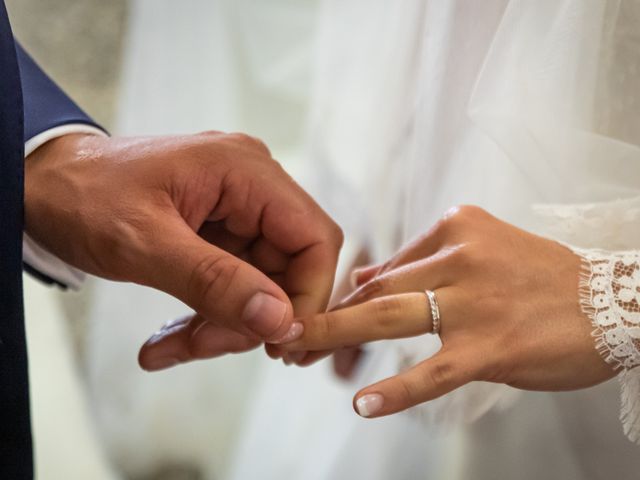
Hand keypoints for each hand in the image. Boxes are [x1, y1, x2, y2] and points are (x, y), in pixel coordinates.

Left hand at [24, 132, 341, 369]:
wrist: (43, 186)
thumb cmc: (84, 195)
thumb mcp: (144, 242)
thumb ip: (214, 280)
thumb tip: (279, 319)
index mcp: (246, 171)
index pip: (314, 238)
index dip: (308, 295)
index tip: (278, 341)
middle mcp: (251, 187)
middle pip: (290, 268)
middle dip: (254, 318)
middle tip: (208, 348)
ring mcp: (237, 212)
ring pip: (262, 285)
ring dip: (226, 325)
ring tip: (174, 347)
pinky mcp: (220, 235)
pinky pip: (234, 286)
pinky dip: (208, 318)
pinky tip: (169, 341)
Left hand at [279, 206, 614, 417]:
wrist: (617, 301)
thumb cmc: (542, 278)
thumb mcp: (480, 250)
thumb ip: (419, 262)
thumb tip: (363, 277)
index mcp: (454, 228)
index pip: (384, 265)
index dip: (344, 294)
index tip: (316, 312)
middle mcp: (459, 256)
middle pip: (376, 288)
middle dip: (325, 314)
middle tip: (285, 334)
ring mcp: (474, 301)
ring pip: (390, 317)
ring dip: (336, 336)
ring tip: (296, 353)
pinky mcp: (491, 346)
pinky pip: (434, 371)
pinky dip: (397, 390)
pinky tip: (365, 404)